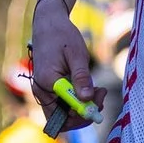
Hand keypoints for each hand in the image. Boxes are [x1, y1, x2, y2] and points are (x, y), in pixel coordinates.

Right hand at [28, 0, 99, 125]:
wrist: (49, 23)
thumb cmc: (62, 35)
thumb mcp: (76, 55)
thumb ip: (81, 77)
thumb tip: (86, 99)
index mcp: (46, 84)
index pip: (63, 116)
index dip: (83, 114)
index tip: (98, 101)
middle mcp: (42, 92)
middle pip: (64, 119)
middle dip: (84, 112)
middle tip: (101, 96)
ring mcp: (44, 91)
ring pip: (66, 112)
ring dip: (83, 106)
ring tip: (99, 89)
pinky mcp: (50, 88)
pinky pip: (65, 103)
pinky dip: (78, 99)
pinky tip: (91, 87)